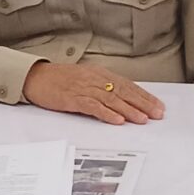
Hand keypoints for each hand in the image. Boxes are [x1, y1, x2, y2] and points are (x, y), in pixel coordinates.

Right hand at [22, 62, 164, 124]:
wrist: (35, 77)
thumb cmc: (60, 79)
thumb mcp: (85, 79)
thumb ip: (102, 86)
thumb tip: (122, 99)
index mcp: (99, 74)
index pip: (127, 85)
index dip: (144, 95)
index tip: (158, 105)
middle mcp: (94, 79)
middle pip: (123, 91)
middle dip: (142, 103)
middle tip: (157, 114)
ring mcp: (84, 88)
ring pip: (111, 99)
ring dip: (129, 110)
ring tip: (142, 119)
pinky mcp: (72, 98)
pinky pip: (93, 106)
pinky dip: (106, 113)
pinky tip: (117, 120)